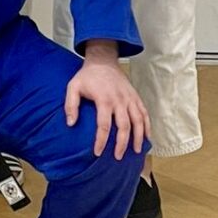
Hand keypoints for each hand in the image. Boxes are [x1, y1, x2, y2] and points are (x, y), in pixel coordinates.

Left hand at [64, 40, 149, 159]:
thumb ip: (71, 105)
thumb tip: (70, 124)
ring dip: (138, 137)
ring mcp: (130, 98)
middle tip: (118, 157)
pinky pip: (144, 113)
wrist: (103, 60)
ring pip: (138, 121)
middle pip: (124, 126)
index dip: (101, 141)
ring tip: (136, 151)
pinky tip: (147, 137)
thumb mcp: (73, 87)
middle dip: (122, 144)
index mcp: (104, 99)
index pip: (104, 125)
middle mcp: (119, 100)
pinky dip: (147, 126)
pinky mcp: (135, 96)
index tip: (98, 153)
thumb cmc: (87, 76)